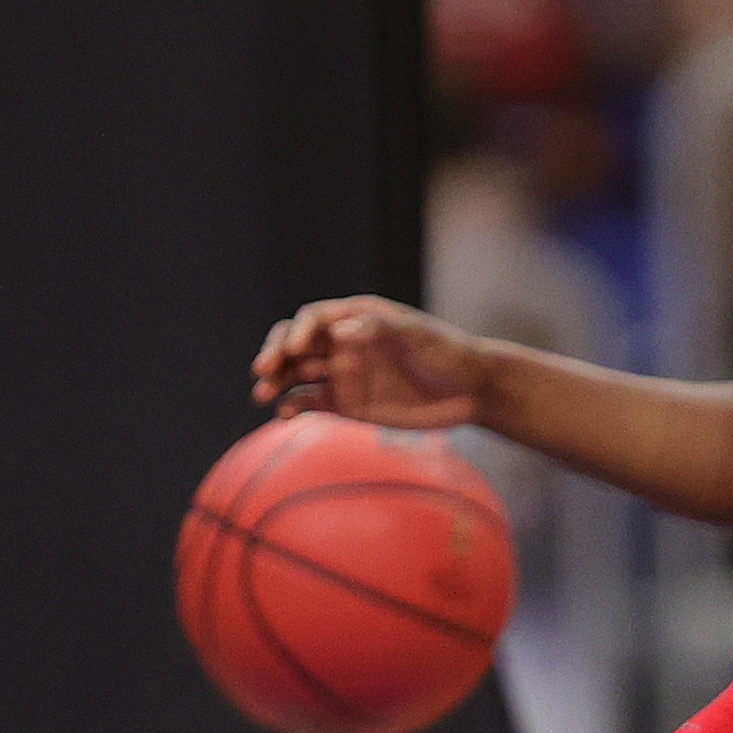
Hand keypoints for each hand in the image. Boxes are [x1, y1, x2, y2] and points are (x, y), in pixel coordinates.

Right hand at [253, 297, 498, 429]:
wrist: (470, 391)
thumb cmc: (448, 353)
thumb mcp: (419, 336)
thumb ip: (381, 329)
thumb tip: (341, 331)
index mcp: (356, 318)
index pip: (314, 319)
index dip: (299, 332)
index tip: (295, 350)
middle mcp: (343, 343)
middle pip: (296, 344)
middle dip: (276, 354)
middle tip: (264, 370)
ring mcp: (342, 374)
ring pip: (297, 375)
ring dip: (278, 382)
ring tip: (263, 395)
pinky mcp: (346, 404)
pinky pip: (311, 403)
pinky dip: (295, 407)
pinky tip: (286, 414)